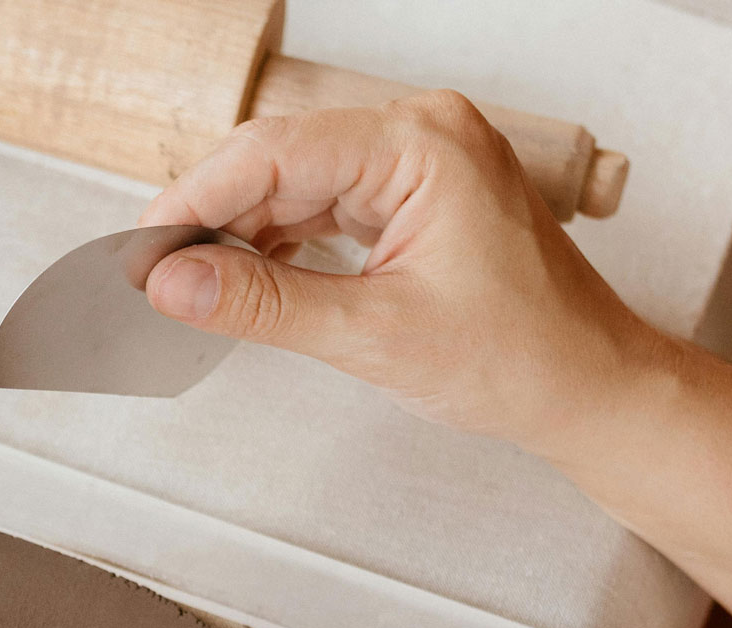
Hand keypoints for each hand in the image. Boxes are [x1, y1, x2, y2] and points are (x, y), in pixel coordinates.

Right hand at [139, 92, 665, 452]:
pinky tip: (244, 281)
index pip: (274, 151)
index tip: (142, 251)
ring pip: (294, 184)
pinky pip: (322, 206)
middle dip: (212, 218)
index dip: (194, 201)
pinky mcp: (412, 198)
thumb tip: (174, 282)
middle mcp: (421, 136)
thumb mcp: (372, 334)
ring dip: (240, 235)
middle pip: (278, 159)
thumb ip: (263, 303)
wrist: (588, 388)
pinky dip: (278, 245)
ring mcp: (418, 164)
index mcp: (423, 144)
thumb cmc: (522, 357)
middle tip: (154, 277)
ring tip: (191, 288)